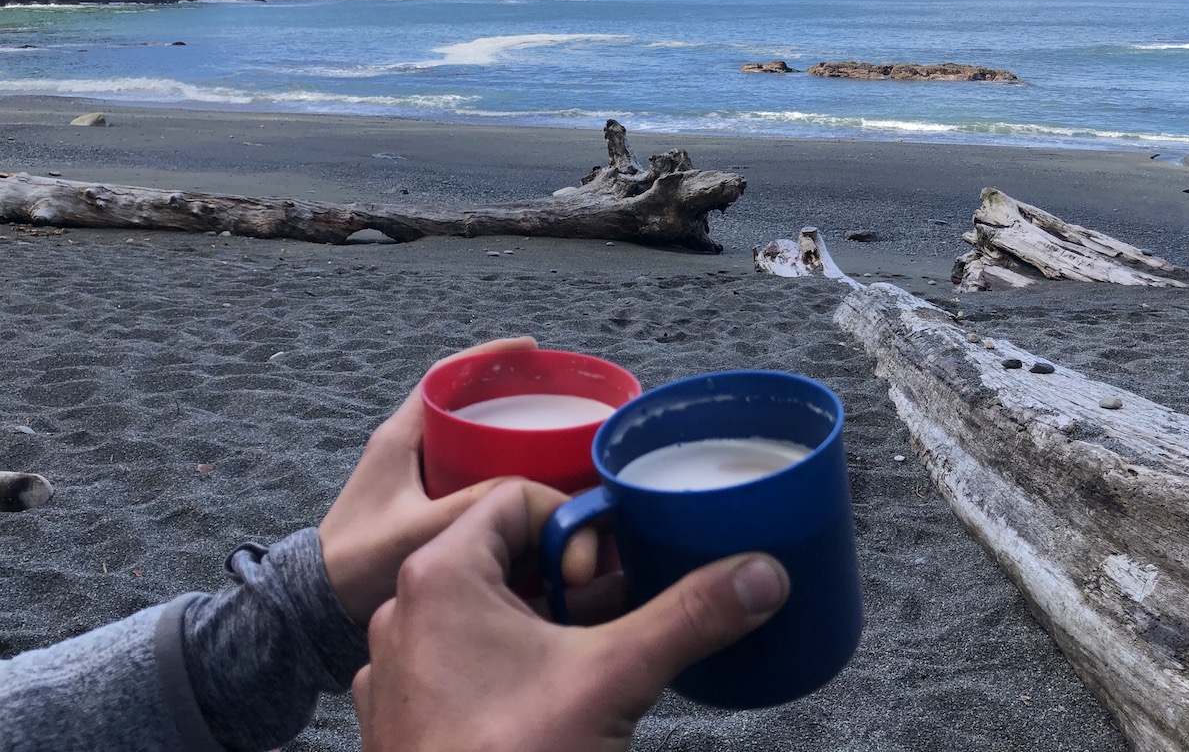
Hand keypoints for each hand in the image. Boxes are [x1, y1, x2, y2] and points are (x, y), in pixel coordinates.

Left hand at [318, 336, 539, 625]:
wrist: (318, 602)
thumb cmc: (359, 562)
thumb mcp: (421, 530)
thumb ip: (473, 505)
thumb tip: (532, 486)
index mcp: (399, 436)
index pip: (444, 376)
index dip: (487, 357)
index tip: (529, 349)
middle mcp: (402, 443)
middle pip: (459, 397)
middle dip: (503, 388)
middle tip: (546, 392)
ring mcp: (407, 468)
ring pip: (461, 429)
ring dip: (498, 422)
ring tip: (542, 426)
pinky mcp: (414, 493)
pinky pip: (460, 459)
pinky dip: (490, 456)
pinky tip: (519, 475)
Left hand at [353, 480, 788, 751]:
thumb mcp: (614, 678)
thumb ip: (688, 617)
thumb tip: (762, 573)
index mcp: (440, 574)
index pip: (516, 498)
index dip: (574, 525)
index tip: (607, 575)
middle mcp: (405, 609)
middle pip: (503, 555)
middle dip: (570, 579)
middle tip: (617, 611)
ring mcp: (400, 667)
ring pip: (484, 612)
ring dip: (545, 621)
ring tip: (595, 653)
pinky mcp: (405, 715)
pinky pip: (460, 661)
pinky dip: (508, 664)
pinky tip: (549, 700)